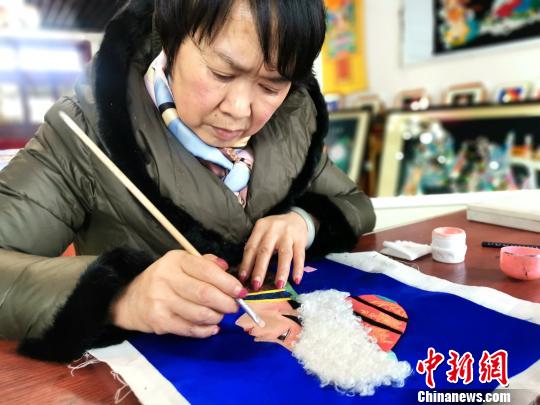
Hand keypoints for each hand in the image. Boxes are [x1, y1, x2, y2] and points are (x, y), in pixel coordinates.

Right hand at [110, 251, 246, 337]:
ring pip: (199, 313)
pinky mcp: (159, 321)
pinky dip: (206, 330)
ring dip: (217, 317)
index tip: (241, 291)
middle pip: (205, 294)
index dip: (228, 282)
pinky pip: (190, 329)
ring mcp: (161, 301)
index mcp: (176, 260)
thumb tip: (226, 267)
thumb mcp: (182, 263)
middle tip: (234, 307)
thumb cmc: (164, 279)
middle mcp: (166, 278)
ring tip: (221, 315)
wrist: (131, 299)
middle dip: (226, 302)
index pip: (207, 270)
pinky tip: (212, 327)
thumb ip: (205, 262)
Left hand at [238, 212, 307, 289]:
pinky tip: (296, 280)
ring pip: (284, 254)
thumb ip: (256, 248)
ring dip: (281, 271)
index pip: (251, 247)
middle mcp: (273, 229)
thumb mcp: (263, 233)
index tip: (243, 278)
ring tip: (278, 285)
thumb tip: (246, 273)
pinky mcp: (300, 239)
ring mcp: (288, 234)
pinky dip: (298, 268)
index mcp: (260, 228)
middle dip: (260, 269)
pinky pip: (300, 255)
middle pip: (265, 251)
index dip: (246, 264)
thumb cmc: (275, 230)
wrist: (296, 218)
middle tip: (256, 285)